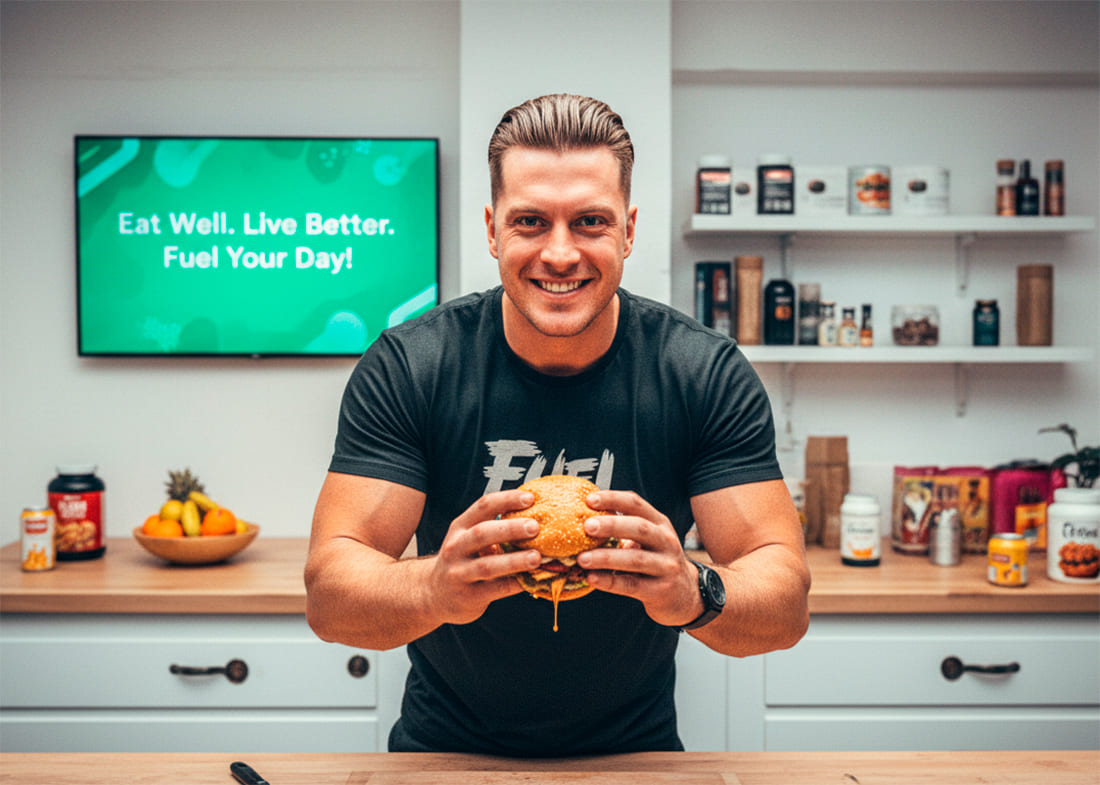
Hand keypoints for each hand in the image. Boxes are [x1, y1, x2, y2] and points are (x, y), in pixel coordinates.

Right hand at [424, 489, 541, 625]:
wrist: (434, 594)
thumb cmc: (462, 560)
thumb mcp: (468, 539)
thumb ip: (494, 528)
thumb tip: (536, 517)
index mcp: (461, 527)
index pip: (483, 506)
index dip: (507, 500)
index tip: (530, 498)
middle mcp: (456, 547)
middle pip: (483, 533)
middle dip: (510, 529)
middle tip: (535, 527)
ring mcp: (460, 573)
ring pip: (487, 565)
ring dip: (514, 561)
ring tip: (536, 558)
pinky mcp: (468, 596)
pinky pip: (496, 589)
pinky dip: (516, 583)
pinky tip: (533, 579)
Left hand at [576, 490, 703, 627]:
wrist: (685, 595)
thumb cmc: (657, 561)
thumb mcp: (648, 539)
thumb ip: (625, 527)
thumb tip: (584, 515)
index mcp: (659, 523)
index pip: (636, 504)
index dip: (613, 499)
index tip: (589, 500)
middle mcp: (666, 541)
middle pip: (639, 528)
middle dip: (611, 525)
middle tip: (587, 526)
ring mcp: (666, 567)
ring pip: (635, 559)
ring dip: (606, 558)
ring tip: (582, 559)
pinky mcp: (660, 591)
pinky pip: (631, 585)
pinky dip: (609, 582)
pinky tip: (592, 578)